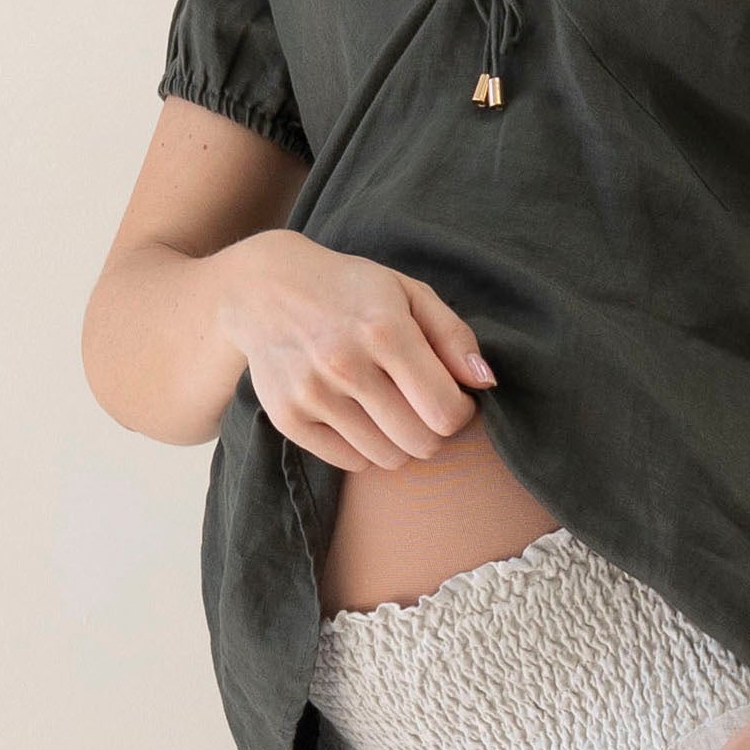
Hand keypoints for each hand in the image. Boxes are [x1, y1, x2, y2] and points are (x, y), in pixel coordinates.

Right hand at [215, 232, 495, 470]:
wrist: (264, 287)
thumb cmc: (350, 290)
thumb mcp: (407, 293)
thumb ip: (453, 336)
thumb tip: (485, 382)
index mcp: (385, 330)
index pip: (445, 412)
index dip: (460, 413)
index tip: (453, 399)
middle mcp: (345, 364)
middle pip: (421, 443)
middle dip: (433, 431)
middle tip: (421, 406)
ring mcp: (312, 394)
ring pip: (388, 458)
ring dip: (399, 441)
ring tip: (387, 407)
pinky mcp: (287, 417)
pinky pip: (350, 462)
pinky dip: (362, 447)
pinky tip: (355, 413)